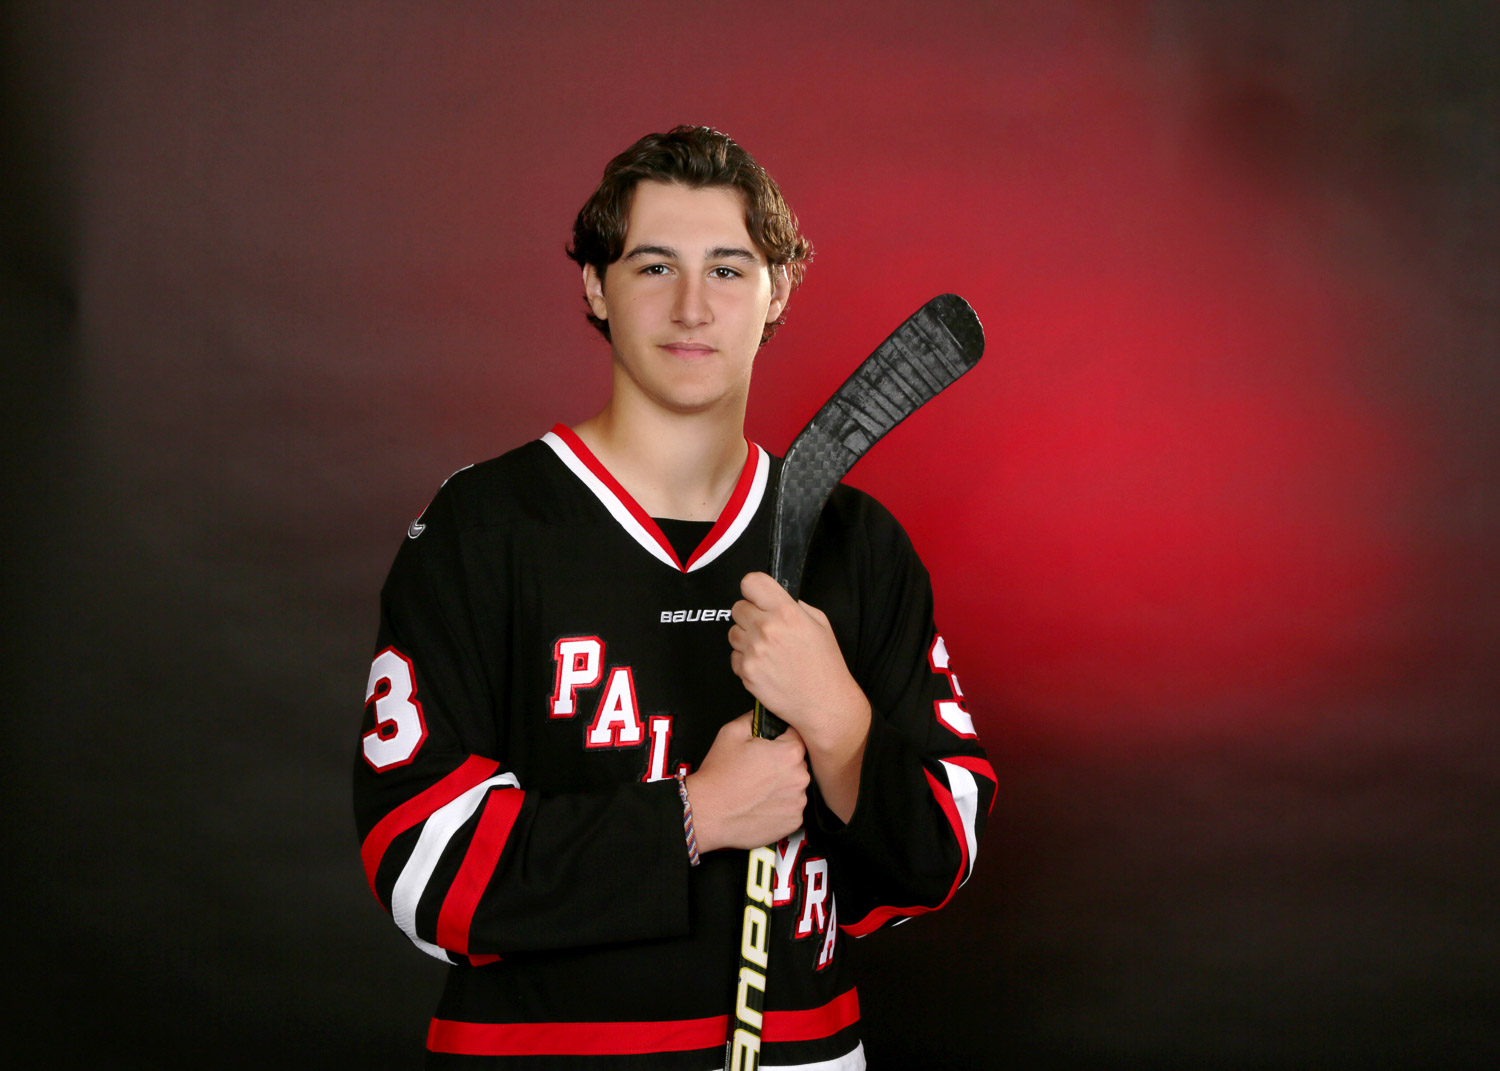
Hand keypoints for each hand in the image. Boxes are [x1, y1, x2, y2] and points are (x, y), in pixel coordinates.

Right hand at [686, 712, 809, 852]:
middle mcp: (800, 778)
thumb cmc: (719, 776)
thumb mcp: (731, 732)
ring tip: (758, 789)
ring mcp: (798, 803)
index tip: (770, 747)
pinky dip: (781, 806)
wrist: (708, 812)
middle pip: (798, 763)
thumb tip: (761, 715)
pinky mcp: (793, 822)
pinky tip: (762, 804)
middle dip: (782, 763)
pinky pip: (793, 808)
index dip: (781, 739)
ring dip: (783, 786)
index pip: (797, 737)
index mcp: (790, 753)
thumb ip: (754, 718)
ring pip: (796, 787)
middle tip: (758, 769)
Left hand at [728, 572, 870, 822]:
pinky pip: (734, 657)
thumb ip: (795, 606)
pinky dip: (745, 661)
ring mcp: (754, 651)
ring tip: (767, 651)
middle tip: (765, 629)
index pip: (751, 582)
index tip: (757, 598)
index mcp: (787, 612)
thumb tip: (774, 600)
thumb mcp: (820, 624)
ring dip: (745, 639)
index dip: (753, 590)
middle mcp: (768, 628)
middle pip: (737, 607)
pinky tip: (765, 667)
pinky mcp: (746, 671)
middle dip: (749, 616)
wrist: (824, 704)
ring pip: (733, 633)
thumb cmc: (825, 666)